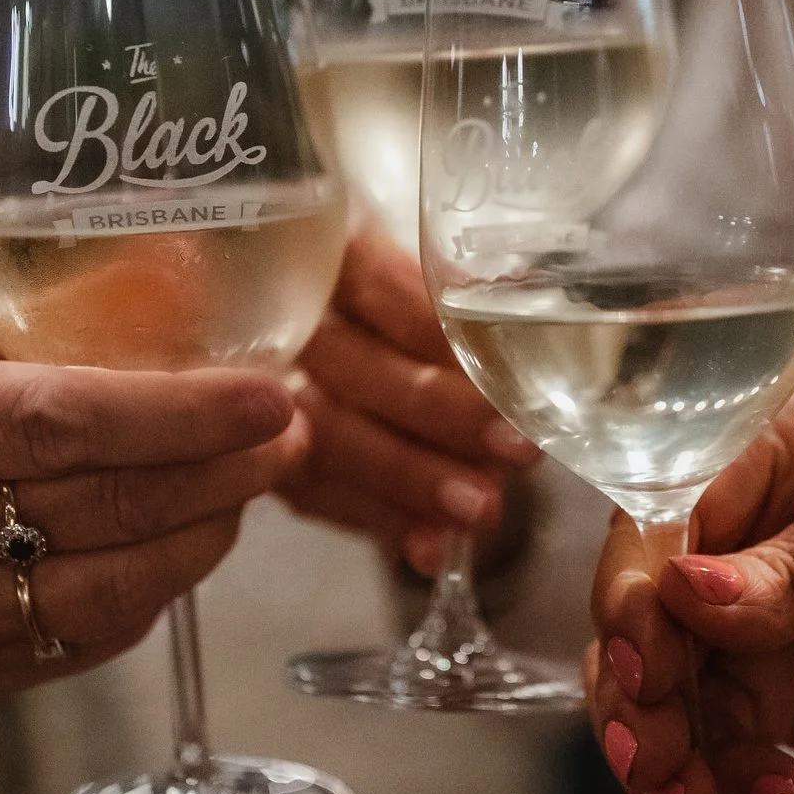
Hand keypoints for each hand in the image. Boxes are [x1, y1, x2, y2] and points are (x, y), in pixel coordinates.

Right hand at [0, 292, 308, 709]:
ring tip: (256, 478)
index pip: (64, 418)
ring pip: (122, 582)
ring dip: (212, 530)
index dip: (183, 411)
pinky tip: (188, 537)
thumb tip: (167, 280)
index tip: (267, 390)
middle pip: (110, 502)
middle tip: (291, 429)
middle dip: (227, 467)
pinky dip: (163, 582)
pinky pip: (101, 632)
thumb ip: (25, 322)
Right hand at [280, 230, 539, 570]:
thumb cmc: (419, 285)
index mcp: (331, 245)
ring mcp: (264, 386)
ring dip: (408, 481)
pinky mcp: (267, 449)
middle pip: (354, 367)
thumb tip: (529, 298)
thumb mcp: (443, 260)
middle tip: (514, 455)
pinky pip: (313, 491)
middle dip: (437, 417)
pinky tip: (426, 549)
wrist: (341, 314)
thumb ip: (479, 286)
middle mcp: (285, 312)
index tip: (508, 375)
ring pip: (328, 436)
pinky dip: (375, 521)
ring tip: (480, 515)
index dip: (440, 335)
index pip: (381, 287)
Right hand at [584, 383, 793, 793]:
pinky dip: (722, 777)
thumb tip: (692, 593)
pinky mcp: (766, 697)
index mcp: (774, 449)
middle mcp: (744, 530)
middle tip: (649, 753)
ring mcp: (747, 620)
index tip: (640, 656)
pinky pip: (708, 739)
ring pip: (656, 681)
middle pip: (641, 601)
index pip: (667, 506)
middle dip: (634, 683)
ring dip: (659, 745)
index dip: (636, 583)